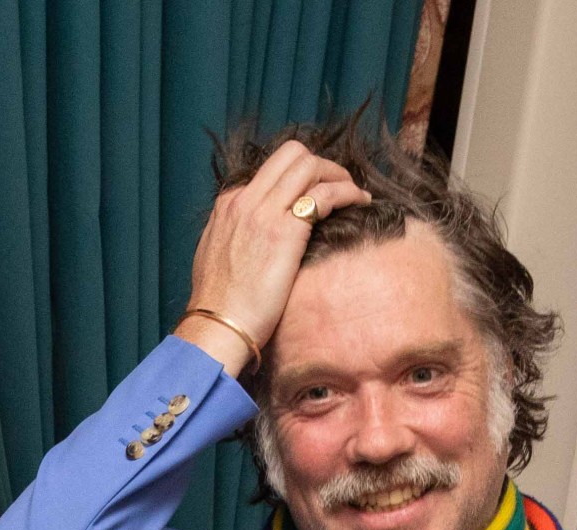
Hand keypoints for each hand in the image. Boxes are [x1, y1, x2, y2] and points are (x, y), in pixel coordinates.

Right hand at [177, 137, 371, 376]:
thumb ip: (234, 235)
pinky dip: (348, 192)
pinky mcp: (286, 230)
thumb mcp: (215, 258)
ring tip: (354, 193)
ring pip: (309, 165)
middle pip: (291, 155)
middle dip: (322, 165)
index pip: (270, 172)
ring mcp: (264, 212)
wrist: (216, 327)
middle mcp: (245, 200)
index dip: (298, 179)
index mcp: (229, 205)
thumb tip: (252, 233)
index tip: (315, 195)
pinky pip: (325, 194)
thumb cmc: (219, 305)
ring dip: (338, 174)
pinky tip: (360, 202)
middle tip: (339, 185)